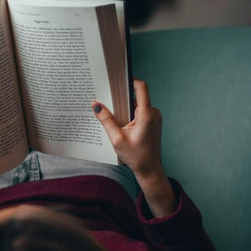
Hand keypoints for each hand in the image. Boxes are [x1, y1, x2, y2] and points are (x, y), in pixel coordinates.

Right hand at [93, 79, 175, 216]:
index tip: (118, 79)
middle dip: (123, 97)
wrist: (150, 170)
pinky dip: (131, 114)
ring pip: (139, 104)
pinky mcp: (154, 122)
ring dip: (126, 107)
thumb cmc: (136, 157)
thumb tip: (95, 105)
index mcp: (146, 115)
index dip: (130, 80)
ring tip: (114, 115)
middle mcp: (154, 113)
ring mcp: (155, 117)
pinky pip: (141, 112)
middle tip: (109, 99)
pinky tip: (122, 124)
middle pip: (137, 95)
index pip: (141, 87)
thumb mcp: (117, 139)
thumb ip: (106, 120)